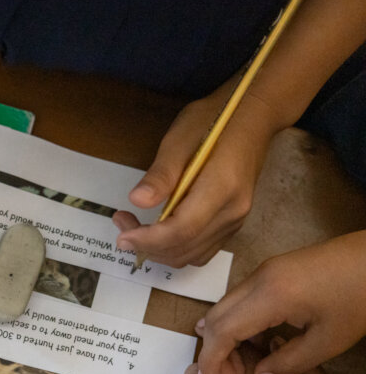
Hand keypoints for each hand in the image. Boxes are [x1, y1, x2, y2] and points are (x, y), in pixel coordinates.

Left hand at [112, 89, 281, 267]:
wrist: (253, 117)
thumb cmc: (215, 121)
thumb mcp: (179, 140)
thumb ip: (160, 175)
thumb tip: (137, 201)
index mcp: (222, 189)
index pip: (182, 230)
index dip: (149, 239)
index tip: (122, 235)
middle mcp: (233, 212)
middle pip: (186, 248)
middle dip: (147, 245)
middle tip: (121, 223)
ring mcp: (236, 220)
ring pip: (192, 256)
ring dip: (159, 250)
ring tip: (134, 227)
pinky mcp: (232, 222)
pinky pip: (201, 250)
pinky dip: (175, 249)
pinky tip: (158, 232)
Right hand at [196, 231, 365, 373]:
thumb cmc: (360, 297)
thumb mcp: (330, 341)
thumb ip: (290, 363)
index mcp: (273, 296)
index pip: (224, 329)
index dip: (212, 358)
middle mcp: (259, 279)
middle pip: (216, 316)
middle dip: (212, 350)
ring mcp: (263, 271)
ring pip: (225, 306)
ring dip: (222, 335)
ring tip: (235, 365)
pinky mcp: (271, 270)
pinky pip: (239, 298)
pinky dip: (234, 321)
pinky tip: (246, 341)